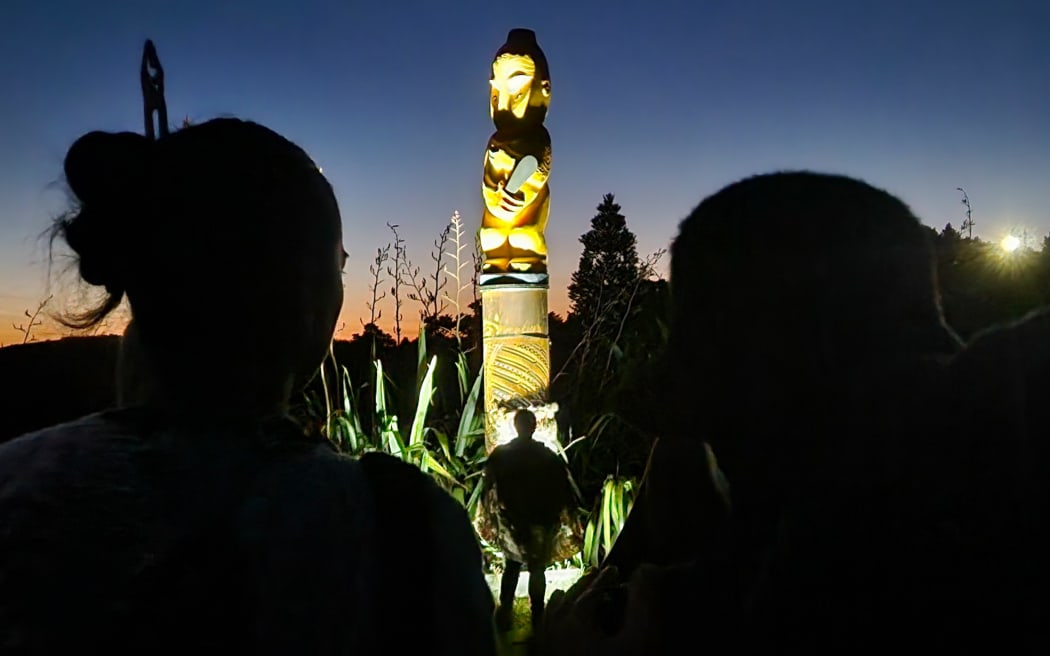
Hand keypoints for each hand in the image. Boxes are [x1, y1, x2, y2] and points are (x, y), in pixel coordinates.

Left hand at [537, 565, 666, 655]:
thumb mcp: (641, 640)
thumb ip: (644, 603)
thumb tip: (646, 570)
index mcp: (575, 620)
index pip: (590, 592)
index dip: (604, 579)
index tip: (616, 570)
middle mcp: (555, 632)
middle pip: (566, 603)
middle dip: (582, 588)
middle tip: (595, 577)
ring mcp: (547, 652)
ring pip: (549, 620)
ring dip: (562, 604)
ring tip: (568, 596)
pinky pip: (543, 638)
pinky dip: (551, 625)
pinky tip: (554, 630)